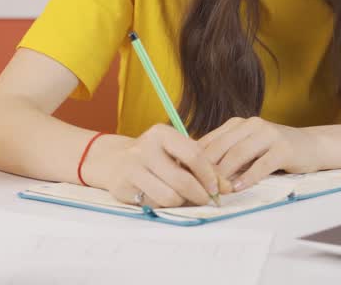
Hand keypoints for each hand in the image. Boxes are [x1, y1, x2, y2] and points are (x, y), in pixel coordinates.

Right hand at [85, 124, 221, 207]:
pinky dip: (163, 206)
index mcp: (162, 134)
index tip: (218, 188)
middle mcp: (145, 148)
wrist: (114, 160)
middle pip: (182, 180)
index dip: (209, 175)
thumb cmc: (155, 156)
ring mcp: (132, 168)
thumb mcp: (174, 151)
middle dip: (200, 195)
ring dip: (181, 203)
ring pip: (169, 197)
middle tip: (206, 199)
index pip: (194, 154)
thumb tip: (226, 188)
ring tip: (184, 199)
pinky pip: (154, 205)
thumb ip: (200, 165)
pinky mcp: (123, 188)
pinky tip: (162, 198)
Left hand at [199, 117, 321, 191]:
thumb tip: (195, 172)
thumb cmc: (274, 151)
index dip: (195, 160)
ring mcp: (269, 134)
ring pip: (239, 154)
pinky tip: (239, 187)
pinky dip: (249, 177)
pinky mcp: (283, 148)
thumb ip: (226, 155)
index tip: (185, 177)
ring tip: (216, 190)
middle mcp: (252, 124)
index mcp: (238, 123)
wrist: (311, 146)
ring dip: (225, 173)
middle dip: (207, 168)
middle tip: (197, 188)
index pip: (210, 141)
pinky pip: (262, 164)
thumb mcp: (247, 148)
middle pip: (222, 147)